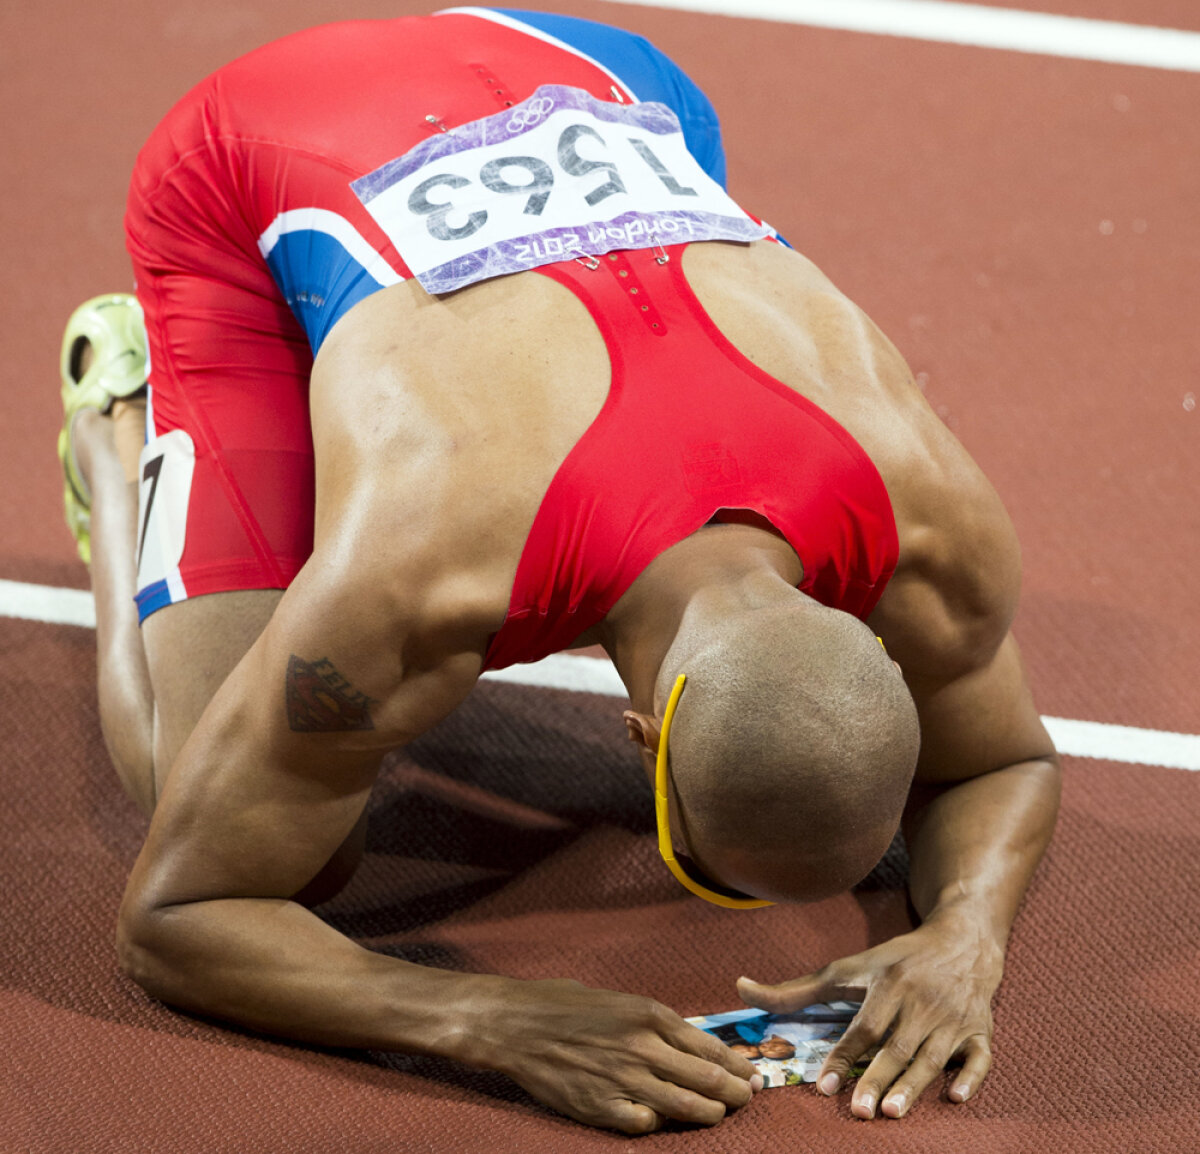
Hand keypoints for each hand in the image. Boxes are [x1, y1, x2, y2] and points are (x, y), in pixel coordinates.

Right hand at [470, 976, 761, 1133]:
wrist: (516, 1024)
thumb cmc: (564, 1004)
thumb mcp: (618, 1000)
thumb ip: (654, 1022)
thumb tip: (690, 1043)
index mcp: (649, 1014)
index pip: (708, 1046)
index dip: (736, 1064)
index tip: (750, 1073)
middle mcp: (642, 1046)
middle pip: (706, 1079)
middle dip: (734, 1092)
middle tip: (747, 1097)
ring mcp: (623, 1079)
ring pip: (683, 1107)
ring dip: (709, 1114)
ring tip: (719, 1115)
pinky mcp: (601, 1107)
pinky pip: (644, 1124)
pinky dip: (659, 1125)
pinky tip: (661, 1121)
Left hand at [737, 914, 1003, 1118]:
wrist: (961, 939)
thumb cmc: (895, 960)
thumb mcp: (848, 968)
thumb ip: (796, 989)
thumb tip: (740, 988)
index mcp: (888, 984)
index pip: (863, 1026)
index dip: (843, 1056)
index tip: (823, 1085)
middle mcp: (921, 1000)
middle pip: (897, 1045)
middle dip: (877, 1078)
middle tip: (858, 1112)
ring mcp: (954, 1017)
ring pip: (934, 1056)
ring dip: (914, 1084)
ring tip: (891, 1113)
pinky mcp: (982, 1030)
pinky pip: (980, 1057)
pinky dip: (970, 1077)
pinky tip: (954, 1097)